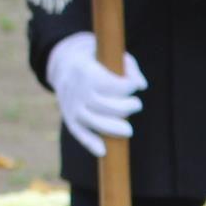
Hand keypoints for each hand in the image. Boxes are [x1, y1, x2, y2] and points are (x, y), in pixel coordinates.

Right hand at [46, 32, 147, 156]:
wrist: (63, 62)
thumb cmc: (96, 58)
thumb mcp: (111, 53)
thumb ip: (130, 66)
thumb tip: (142, 86)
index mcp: (86, 71)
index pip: (113, 85)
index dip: (129, 86)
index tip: (134, 85)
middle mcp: (77, 90)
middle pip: (106, 106)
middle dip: (127, 107)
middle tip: (137, 104)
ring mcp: (71, 106)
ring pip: (95, 122)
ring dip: (115, 128)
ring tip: (128, 130)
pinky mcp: (69, 117)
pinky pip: (79, 133)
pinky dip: (90, 143)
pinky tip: (103, 152)